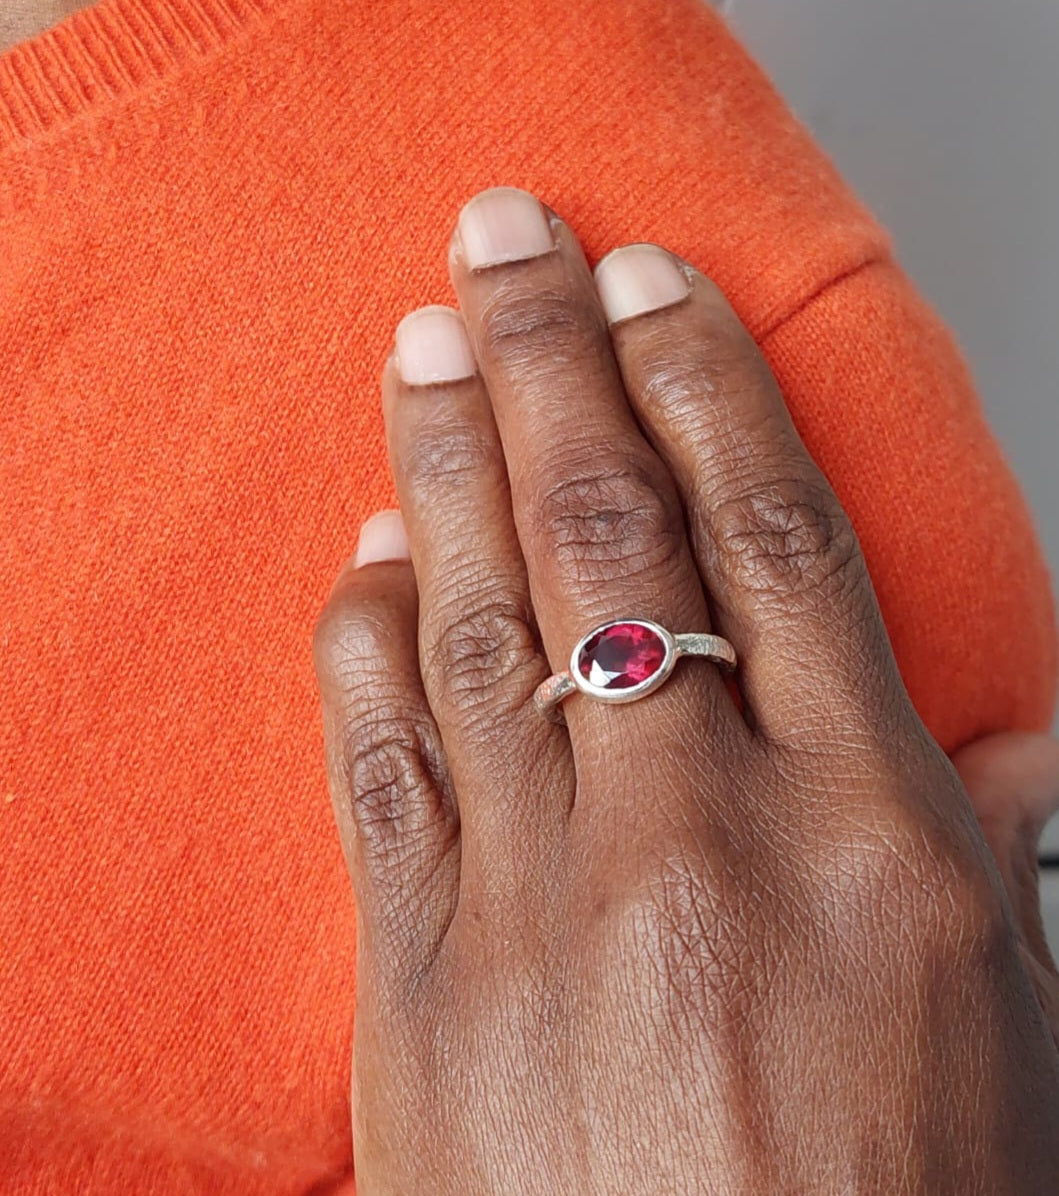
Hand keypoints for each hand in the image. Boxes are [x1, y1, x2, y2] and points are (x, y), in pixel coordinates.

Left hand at [313, 187, 1058, 1193]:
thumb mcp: (989, 1011)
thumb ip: (967, 836)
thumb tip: (981, 718)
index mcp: (868, 834)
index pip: (772, 539)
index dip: (705, 389)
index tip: (656, 289)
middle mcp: (700, 837)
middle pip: (611, 534)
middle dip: (552, 362)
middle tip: (505, 243)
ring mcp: (544, 901)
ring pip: (482, 617)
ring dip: (442, 461)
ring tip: (420, 346)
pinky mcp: (422, 975)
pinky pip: (382, 760)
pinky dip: (367, 638)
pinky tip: (365, 554)